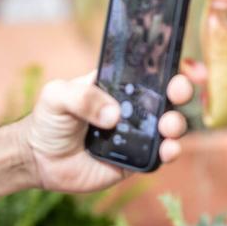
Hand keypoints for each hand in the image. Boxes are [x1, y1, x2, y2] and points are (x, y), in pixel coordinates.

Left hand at [19, 69, 194, 193]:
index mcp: (117, 84)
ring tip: (167, 126)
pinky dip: (170, 151)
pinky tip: (168, 149)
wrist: (38, 159)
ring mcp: (135, 133)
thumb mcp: (58, 96)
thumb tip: (114, 116)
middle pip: (167, 95)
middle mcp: (131, 106)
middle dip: (181, 89)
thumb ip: (83, 97)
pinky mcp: (134, 160)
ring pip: (169, 125)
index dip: (172, 65)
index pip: (149, 69)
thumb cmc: (48, 119)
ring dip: (177, 122)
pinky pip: (159, 155)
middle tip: (178, 92)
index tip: (187, 65)